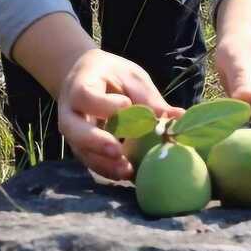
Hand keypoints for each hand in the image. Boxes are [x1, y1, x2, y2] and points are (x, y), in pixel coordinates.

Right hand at [57, 49, 183, 179]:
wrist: (87, 77)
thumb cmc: (113, 75)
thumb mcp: (131, 78)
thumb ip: (149, 98)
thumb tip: (180, 117)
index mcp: (81, 86)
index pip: (86, 96)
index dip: (105, 104)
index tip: (126, 104)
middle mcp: (70, 112)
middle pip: (74, 129)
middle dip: (96, 142)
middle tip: (118, 151)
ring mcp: (73, 133)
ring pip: (82, 151)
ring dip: (104, 163)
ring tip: (127, 171)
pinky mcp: (82, 148)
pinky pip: (91, 161)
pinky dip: (108, 169)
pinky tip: (128, 174)